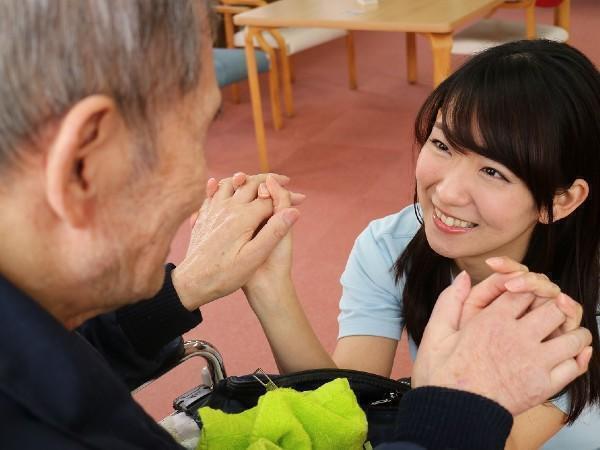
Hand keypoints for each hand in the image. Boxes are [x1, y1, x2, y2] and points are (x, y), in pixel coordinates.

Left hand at [172, 173, 302, 310]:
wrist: (192, 282)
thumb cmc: (225, 274)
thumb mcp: (254, 258)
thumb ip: (274, 232)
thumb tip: (293, 211)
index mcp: (243, 217)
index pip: (269, 197)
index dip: (287, 196)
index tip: (300, 198)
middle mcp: (228, 208)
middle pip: (251, 184)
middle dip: (271, 181)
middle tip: (286, 181)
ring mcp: (214, 210)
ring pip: (231, 183)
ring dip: (247, 179)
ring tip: (259, 180)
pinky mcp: (204, 216)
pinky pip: (214, 193)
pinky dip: (223, 185)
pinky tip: (220, 184)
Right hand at [412, 271, 592, 415]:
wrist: (452, 414)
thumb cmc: (441, 377)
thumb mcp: (436, 334)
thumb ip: (449, 301)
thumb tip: (462, 276)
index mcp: (491, 321)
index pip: (526, 289)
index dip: (527, 287)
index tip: (523, 296)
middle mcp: (517, 338)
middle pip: (554, 307)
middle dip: (553, 305)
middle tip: (547, 311)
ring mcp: (535, 362)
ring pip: (573, 335)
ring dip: (571, 330)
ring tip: (561, 332)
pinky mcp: (544, 385)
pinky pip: (576, 365)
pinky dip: (579, 356)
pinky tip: (570, 353)